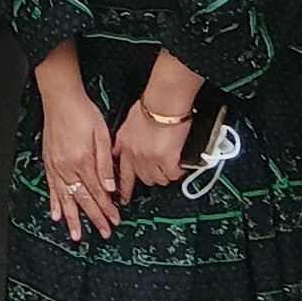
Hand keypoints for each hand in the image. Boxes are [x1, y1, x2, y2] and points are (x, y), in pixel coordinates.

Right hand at [38, 80, 120, 242]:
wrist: (60, 98)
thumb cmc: (82, 112)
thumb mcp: (101, 135)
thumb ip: (105, 163)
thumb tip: (110, 188)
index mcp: (82, 161)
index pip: (98, 192)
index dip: (107, 208)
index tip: (114, 220)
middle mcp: (67, 167)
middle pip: (82, 199)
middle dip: (93, 217)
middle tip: (103, 232)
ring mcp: (56, 166)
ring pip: (65, 198)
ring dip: (72, 218)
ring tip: (76, 235)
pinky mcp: (49, 162)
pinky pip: (51, 187)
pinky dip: (54, 202)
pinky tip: (56, 215)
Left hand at [112, 54, 205, 199]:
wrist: (163, 102)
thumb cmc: (150, 106)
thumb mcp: (129, 122)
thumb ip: (125, 138)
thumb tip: (122, 147)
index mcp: (125, 145)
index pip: (121, 172)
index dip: (123, 188)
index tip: (124, 198)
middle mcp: (135, 155)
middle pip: (142, 179)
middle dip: (151, 175)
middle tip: (160, 169)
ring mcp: (150, 160)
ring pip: (158, 179)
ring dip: (165, 173)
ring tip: (171, 162)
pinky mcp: (166, 161)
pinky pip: (173, 175)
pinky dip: (178, 171)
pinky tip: (180, 162)